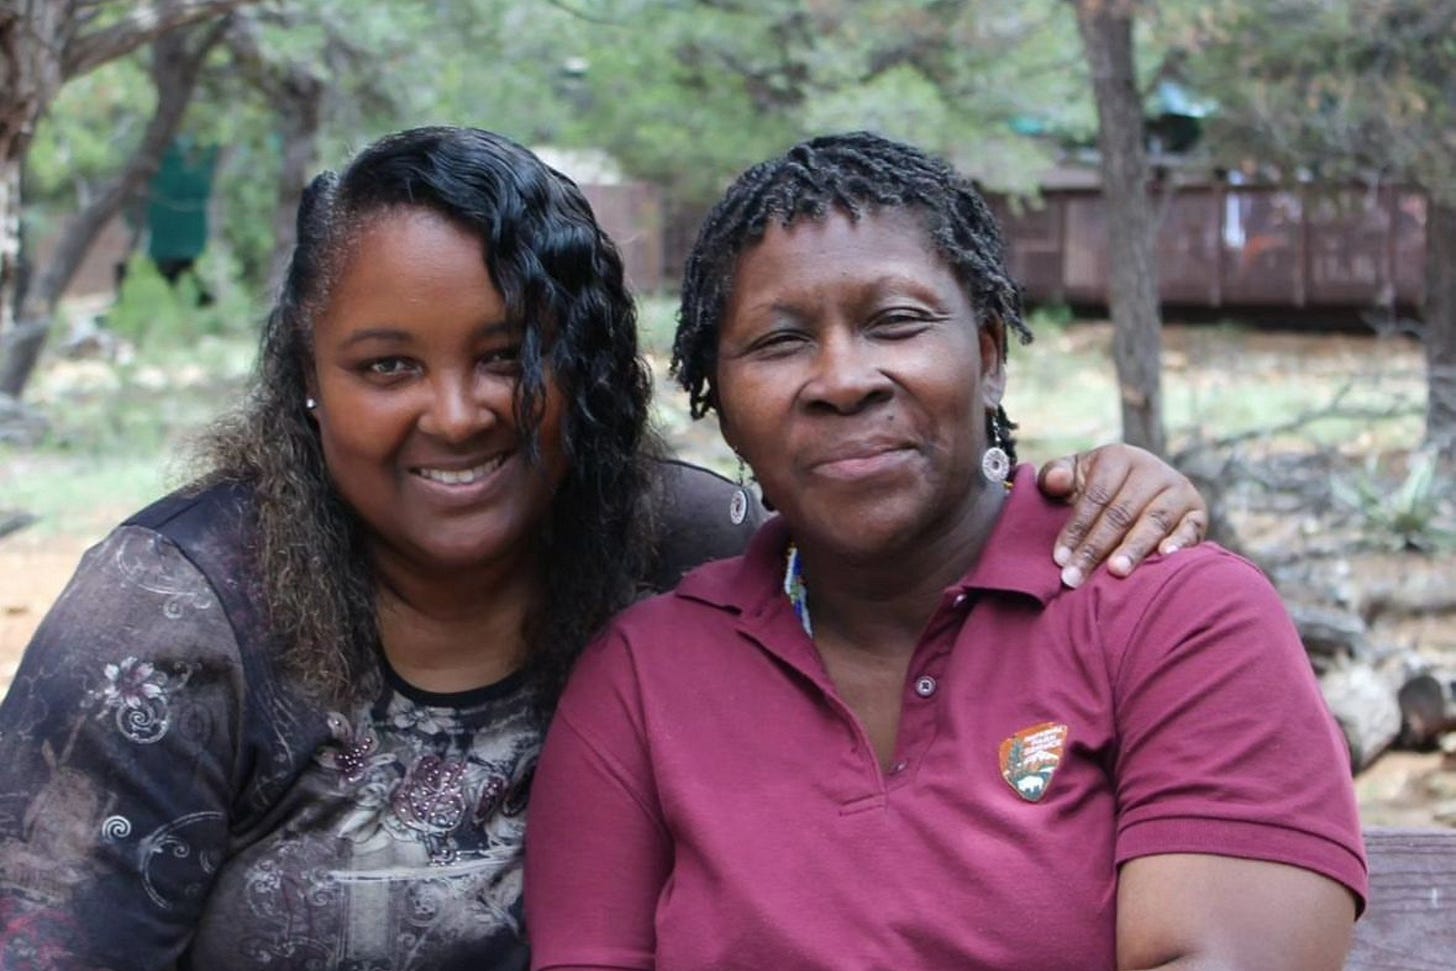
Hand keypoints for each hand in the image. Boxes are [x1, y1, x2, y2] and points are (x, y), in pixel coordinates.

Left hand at [1036, 444, 1207, 587]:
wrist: (1137, 486)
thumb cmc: (1095, 486)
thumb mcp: (1072, 474)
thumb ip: (1055, 475)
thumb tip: (1057, 481)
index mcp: (1119, 457)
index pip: (1096, 497)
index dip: (1076, 528)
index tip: (1059, 559)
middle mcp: (1152, 469)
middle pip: (1121, 513)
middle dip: (1096, 548)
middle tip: (1076, 577)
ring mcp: (1178, 489)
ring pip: (1153, 521)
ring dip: (1133, 548)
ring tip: (1115, 571)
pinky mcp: (1197, 511)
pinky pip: (1190, 527)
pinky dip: (1180, 541)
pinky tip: (1164, 556)